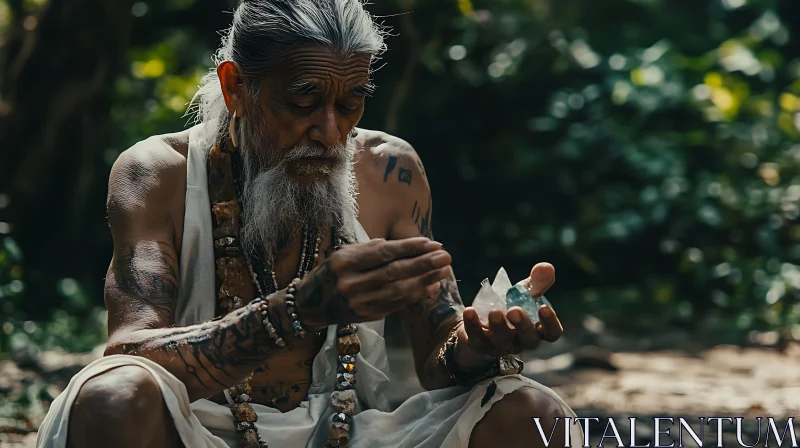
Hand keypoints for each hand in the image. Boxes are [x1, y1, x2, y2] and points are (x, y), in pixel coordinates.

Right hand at [293, 237, 451, 328]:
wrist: (311, 304)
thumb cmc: (332, 272)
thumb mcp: (345, 253)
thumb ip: (372, 249)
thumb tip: (408, 247)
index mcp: (345, 262)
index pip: (384, 253)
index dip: (410, 248)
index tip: (431, 243)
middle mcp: (352, 283)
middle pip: (395, 272)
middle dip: (424, 264)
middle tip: (446, 256)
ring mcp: (360, 302)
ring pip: (399, 291)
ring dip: (425, 281)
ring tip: (444, 271)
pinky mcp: (368, 316)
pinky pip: (397, 305)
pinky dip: (416, 295)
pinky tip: (431, 287)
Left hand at [458, 263, 563, 359]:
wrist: (482, 318)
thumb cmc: (510, 304)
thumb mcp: (523, 292)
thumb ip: (536, 282)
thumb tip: (547, 267)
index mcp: (537, 329)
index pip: (552, 333)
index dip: (550, 323)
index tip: (544, 307)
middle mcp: (522, 341)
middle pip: (529, 340)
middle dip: (522, 325)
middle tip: (514, 310)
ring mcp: (501, 346)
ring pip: (503, 341)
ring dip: (498, 327)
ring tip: (494, 311)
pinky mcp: (480, 346)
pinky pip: (477, 340)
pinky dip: (473, 326)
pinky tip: (470, 311)